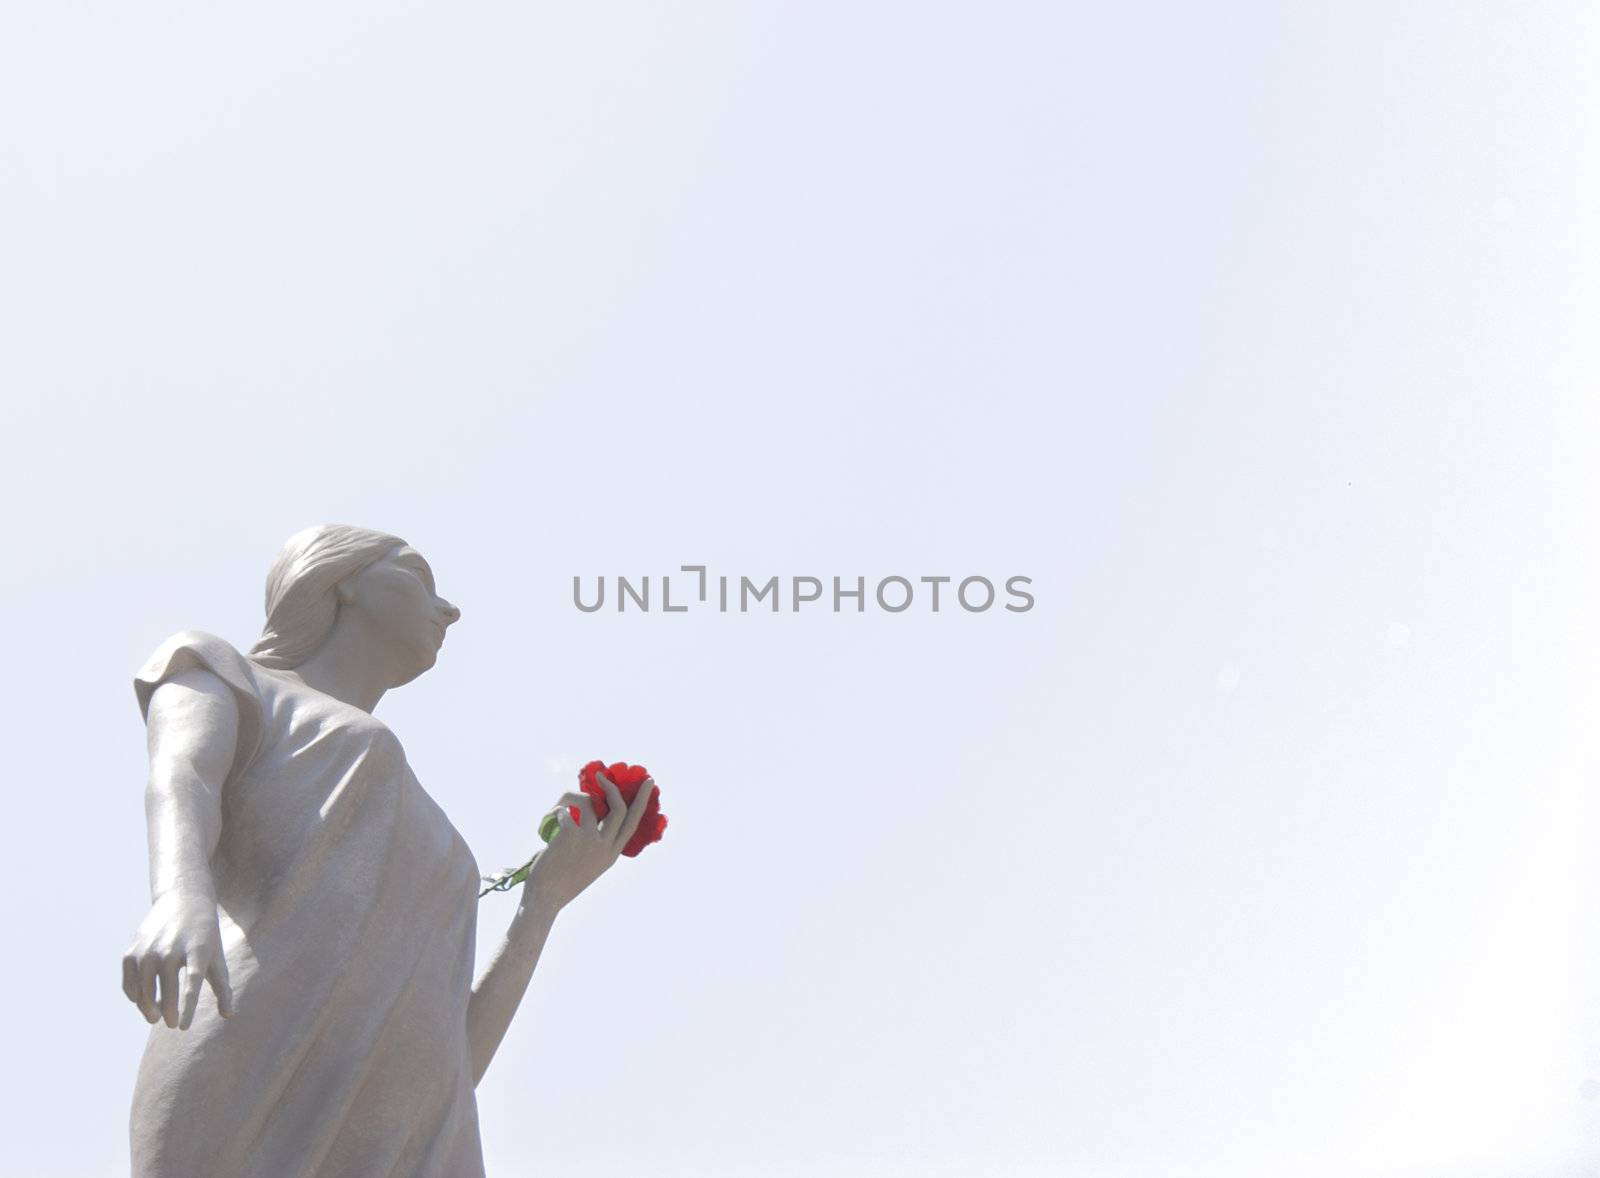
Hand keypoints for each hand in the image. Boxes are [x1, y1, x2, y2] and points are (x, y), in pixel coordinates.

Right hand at [121, 889, 233, 1028]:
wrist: (183, 901)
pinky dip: (134, 995)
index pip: (191, 983)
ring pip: (144, 990)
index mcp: (197, 950)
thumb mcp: (217, 957)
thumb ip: (223, 987)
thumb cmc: (206, 936)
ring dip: (148, 1008)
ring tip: (156, 1017)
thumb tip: (229, 1016)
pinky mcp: (132, 950)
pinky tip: (143, 1001)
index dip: (186, 1007)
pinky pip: (129, 982)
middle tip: (172, 1024)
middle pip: (166, 989)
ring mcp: (149, 949)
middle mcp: (171, 949)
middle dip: (168, 1011)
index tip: (182, 1028)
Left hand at [526, 772, 656, 911]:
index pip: (633, 821)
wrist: (545, 896)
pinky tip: (547, 824)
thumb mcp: (590, 863)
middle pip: (618, 807)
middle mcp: (605, 846)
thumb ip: (599, 841)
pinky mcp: (571, 835)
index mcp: (612, 853)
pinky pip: (565, 811)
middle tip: (600, 776)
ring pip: (589, 804)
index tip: (648, 782)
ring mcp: (589, 840)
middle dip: (611, 787)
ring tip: (561, 807)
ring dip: (573, 799)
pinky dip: (556, 812)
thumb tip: (597, 807)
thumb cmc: (563, 879)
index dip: (642, 799)